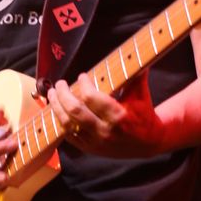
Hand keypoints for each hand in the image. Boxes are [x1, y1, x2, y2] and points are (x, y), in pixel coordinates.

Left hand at [47, 72, 165, 158]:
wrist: (148, 143)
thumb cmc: (144, 114)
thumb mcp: (141, 94)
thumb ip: (136, 74)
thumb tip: (135, 51)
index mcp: (118, 115)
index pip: (91, 97)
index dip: (83, 84)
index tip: (82, 76)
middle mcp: (105, 130)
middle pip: (75, 111)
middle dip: (63, 94)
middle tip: (60, 83)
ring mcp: (95, 141)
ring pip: (67, 124)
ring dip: (56, 107)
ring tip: (52, 94)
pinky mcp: (90, 149)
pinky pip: (68, 136)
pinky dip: (60, 122)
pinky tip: (57, 110)